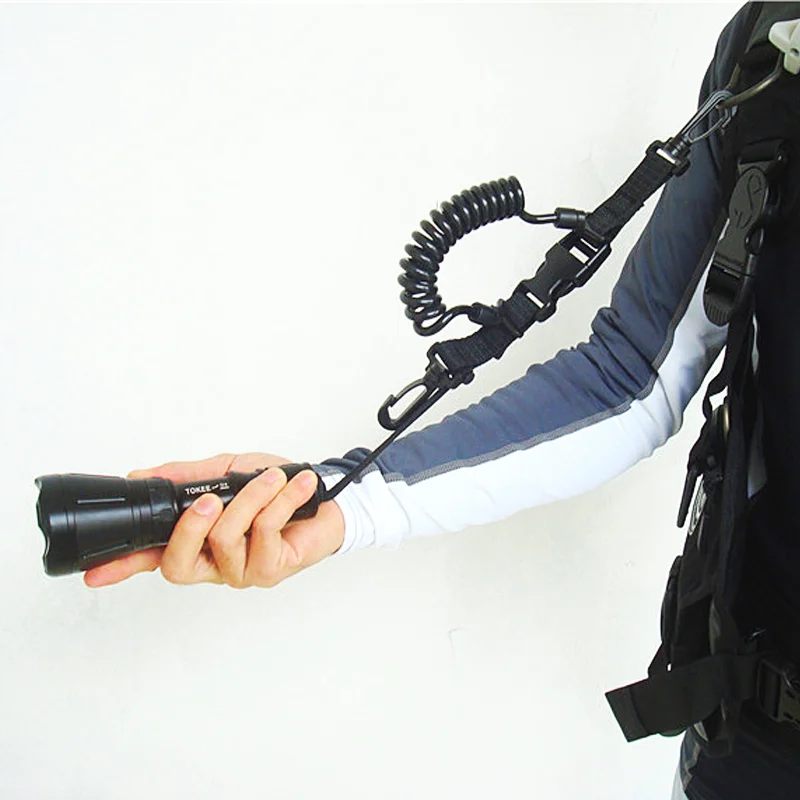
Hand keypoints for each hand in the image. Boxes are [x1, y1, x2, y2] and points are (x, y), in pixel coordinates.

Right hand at [83, 452, 344, 588]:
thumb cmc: (275, 487)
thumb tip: (143, 474)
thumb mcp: (226, 472)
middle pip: (178, 565)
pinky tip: (293, 485)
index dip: (122, 566)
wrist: (326, 496)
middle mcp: (214, 563)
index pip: (152, 558)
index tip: (95, 572)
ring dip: (249, 500)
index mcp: (197, 542)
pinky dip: (278, 501)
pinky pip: (263, 533)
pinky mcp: (271, 569)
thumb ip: (187, 477)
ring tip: (270, 478)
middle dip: (191, 527)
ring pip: (226, 539)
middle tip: (210, 500)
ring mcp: (241, 571)